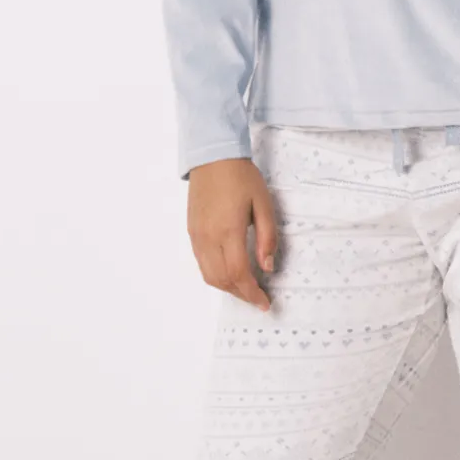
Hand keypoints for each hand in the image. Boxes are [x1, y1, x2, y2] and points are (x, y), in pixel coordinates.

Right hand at [186, 157, 278, 310]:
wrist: (212, 157)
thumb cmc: (241, 177)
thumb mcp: (263, 204)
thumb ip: (267, 238)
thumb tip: (267, 267)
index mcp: (228, 231)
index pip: (239, 274)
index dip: (252, 293)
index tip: (265, 303)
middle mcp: (208, 238)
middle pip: (222, 280)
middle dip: (241, 294)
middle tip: (258, 298)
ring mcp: (196, 236)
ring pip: (209, 276)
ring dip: (228, 288)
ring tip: (245, 288)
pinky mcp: (191, 232)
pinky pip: (202, 263)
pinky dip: (216, 275)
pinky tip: (229, 272)